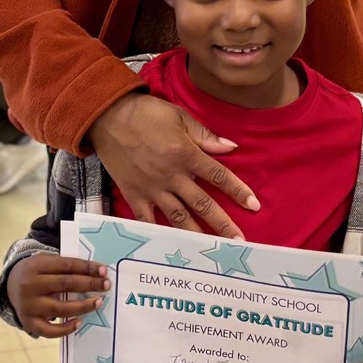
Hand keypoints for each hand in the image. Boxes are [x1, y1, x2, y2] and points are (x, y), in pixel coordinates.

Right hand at [7, 253, 110, 337]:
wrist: (10, 285)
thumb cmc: (37, 272)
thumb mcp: (46, 262)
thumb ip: (65, 267)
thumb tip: (96, 274)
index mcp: (37, 265)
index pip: (67, 266)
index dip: (87, 268)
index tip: (104, 271)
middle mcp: (31, 285)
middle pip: (65, 284)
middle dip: (89, 284)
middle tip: (106, 286)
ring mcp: (29, 305)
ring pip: (60, 308)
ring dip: (83, 306)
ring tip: (98, 302)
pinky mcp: (28, 322)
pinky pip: (49, 330)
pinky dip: (65, 328)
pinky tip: (79, 322)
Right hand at [88, 93, 258, 238]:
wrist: (108, 117)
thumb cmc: (146, 113)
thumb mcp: (179, 117)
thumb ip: (205, 135)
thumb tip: (230, 147)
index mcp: (186, 154)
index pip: (218, 176)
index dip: (238, 190)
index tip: (254, 205)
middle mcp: (172, 176)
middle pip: (203, 203)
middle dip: (223, 223)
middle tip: (238, 241)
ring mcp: (152, 188)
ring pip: (179, 217)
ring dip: (197, 234)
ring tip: (210, 250)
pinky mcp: (134, 194)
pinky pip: (147, 219)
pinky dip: (157, 233)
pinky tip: (168, 247)